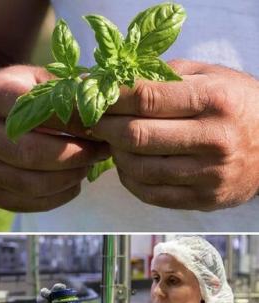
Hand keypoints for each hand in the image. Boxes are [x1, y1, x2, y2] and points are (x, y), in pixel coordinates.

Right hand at [0, 65, 110, 211]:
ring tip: (88, 166)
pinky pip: (27, 202)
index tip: (103, 125)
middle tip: (102, 150)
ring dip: (69, 178)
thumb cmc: (17, 96)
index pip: (38, 113)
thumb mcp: (35, 80)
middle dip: (76, 155)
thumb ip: (66, 89)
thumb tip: (106, 102)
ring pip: (31, 183)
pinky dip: (57, 197)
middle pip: (32, 153)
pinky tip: (72, 183)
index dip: (75, 122)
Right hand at [37, 282, 67, 302]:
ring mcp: (44, 302)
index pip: (57, 288)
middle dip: (45, 292)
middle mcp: (49, 296)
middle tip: (48, 295)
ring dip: (42, 300)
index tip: (61, 288)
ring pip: (39, 298)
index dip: (58, 287)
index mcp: (58, 294)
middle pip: (44, 291)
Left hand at [93, 60, 258, 210]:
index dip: (111, 97)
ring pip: (137, 167)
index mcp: (215, 99)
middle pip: (136, 135)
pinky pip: (148, 193)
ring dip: (115, 153)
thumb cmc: (236, 103)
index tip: (94, 96)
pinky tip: (128, 164)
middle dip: (105, 127)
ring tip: (113, 141)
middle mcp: (214, 139)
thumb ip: (164, 75)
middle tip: (95, 121)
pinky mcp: (203, 200)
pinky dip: (128, 178)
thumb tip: (114, 79)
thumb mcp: (210, 76)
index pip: (146, 97)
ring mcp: (209, 174)